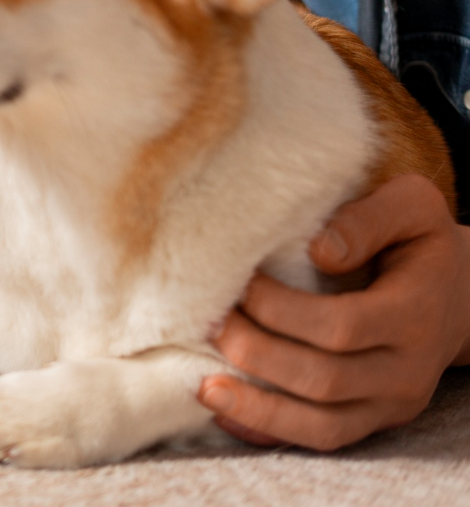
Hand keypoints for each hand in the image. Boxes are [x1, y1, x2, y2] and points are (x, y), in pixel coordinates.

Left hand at [199, 173, 469, 449]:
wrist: (460, 295)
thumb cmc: (418, 242)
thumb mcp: (411, 207)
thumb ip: (368, 219)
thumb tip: (320, 249)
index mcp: (415, 313)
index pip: (340, 326)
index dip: (280, 309)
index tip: (238, 282)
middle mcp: (407, 369)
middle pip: (323, 378)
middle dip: (257, 353)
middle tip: (210, 322)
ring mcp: (392, 403)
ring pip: (322, 425)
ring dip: (257, 406)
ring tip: (203, 385)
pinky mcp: (374, 420)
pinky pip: (322, 439)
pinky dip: (270, 430)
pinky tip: (224, 411)